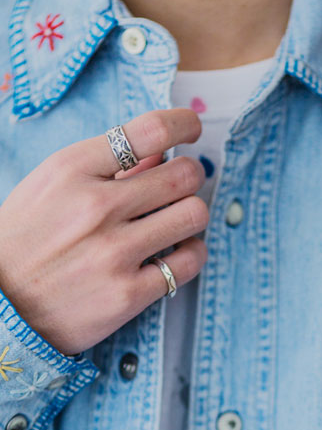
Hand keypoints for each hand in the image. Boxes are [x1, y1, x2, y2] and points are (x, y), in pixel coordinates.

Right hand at [0, 109, 207, 353]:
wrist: (0, 304)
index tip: (192, 130)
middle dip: (191, 175)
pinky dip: (191, 254)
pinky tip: (178, 253)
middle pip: (184, 174)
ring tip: (178, 221)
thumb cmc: (27, 240)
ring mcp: (114, 253)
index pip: (150, 131)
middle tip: (182, 185)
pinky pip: (189, 263)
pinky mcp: (128, 294)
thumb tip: (161, 152)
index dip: (184, 124)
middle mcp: (96, 208)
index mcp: (73, 170)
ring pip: (194, 215)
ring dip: (193, 214)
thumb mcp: (51, 187)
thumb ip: (105, 167)